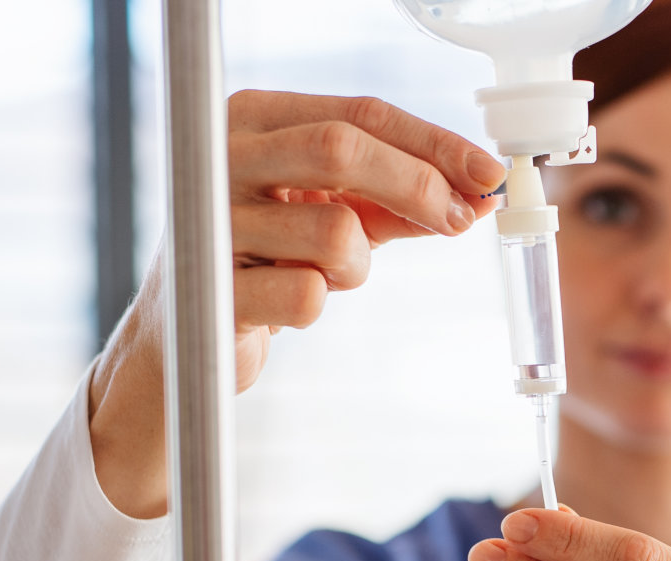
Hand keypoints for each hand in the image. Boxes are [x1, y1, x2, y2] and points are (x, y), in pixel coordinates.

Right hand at [85, 90, 506, 517]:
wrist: (182, 337)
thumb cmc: (266, 259)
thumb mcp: (332, 212)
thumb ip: (397, 197)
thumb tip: (477, 192)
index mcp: (252, 120)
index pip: (360, 113)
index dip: (434, 142)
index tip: (488, 172)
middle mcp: (220, 156)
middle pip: (342, 148)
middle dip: (418, 186)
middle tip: (461, 219)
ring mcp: (209, 222)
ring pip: (336, 232)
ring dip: (358, 266)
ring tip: (326, 275)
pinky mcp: (209, 291)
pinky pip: (309, 296)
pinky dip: (318, 304)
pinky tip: (285, 305)